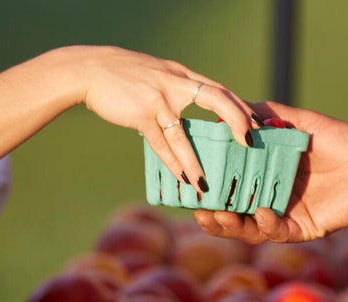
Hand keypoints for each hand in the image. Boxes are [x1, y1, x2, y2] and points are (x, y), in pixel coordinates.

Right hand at [75, 46, 257, 191]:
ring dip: (197, 161)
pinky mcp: (141, 114)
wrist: (90, 71)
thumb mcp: (158, 74)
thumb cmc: (125, 76)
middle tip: (250, 143)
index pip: (219, 90)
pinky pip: (161, 144)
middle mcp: (175, 84)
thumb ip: (178, 87)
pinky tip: (183, 178)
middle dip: (237, 120)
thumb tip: (197, 103)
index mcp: (182, 76)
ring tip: (207, 183)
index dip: (240, 107)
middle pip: (217, 98)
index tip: (257, 125)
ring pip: (185, 133)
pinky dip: (173, 163)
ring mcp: (159, 99)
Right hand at [194, 102, 347, 243]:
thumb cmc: (339, 141)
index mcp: (267, 176)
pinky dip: (266, 224)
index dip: (210, 186)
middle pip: (234, 213)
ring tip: (217, 215)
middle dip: (213, 214)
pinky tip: (260, 212)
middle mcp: (273, 199)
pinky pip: (278, 232)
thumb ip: (266, 115)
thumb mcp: (298, 121)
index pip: (231, 185)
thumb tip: (230, 108)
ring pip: (250, 229)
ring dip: (231, 225)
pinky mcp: (304, 229)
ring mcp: (287, 216)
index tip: (190, 180)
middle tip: (198, 208)